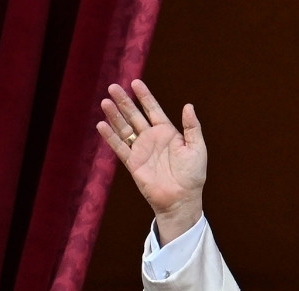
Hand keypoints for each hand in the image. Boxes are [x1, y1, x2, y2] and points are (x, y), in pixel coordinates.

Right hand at [97, 79, 207, 242]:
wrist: (182, 199)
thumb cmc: (192, 175)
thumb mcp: (196, 148)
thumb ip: (192, 127)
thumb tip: (188, 105)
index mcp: (167, 133)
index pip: (153, 110)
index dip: (144, 96)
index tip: (135, 83)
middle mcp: (152, 139)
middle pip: (135, 116)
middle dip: (124, 101)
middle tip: (113, 86)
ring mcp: (141, 150)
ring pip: (124, 129)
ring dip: (115, 116)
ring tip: (105, 102)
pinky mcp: (133, 163)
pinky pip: (120, 147)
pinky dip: (110, 137)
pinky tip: (102, 125)